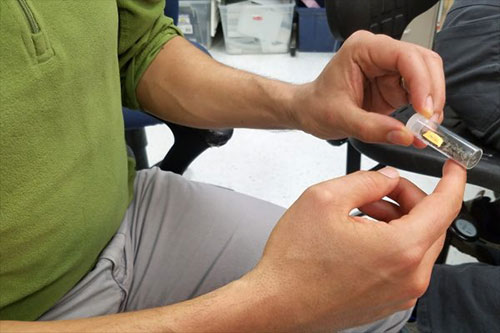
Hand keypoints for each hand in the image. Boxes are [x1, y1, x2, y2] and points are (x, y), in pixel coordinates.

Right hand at [243, 161, 464, 330]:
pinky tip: (359, 236)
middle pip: (431, 224)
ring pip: (416, 244)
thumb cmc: (294, 262)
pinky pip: (404, 264)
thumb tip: (387, 178)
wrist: (276, 304)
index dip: (452, 180)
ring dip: (397, 221)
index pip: (445, 206)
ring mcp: (399, 293)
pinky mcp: (387, 301)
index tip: (452, 168)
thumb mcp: (324, 199)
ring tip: (360, 213)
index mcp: (399, 248)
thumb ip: (365, 180)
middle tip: (378, 189)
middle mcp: (408, 277)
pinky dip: (391, 243)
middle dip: (408, 199)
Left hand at [292, 30, 445, 145]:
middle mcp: (379, 52)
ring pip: (427, 75)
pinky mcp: (394, 84)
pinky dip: (424, 109)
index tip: (424, 110)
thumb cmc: (316, 106)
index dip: (421, 82)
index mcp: (362, 48)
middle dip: (431, 93)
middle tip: (429, 122)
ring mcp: (389, 67)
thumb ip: (373, 128)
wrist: (308, 111)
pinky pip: (420, 92)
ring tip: (425, 127)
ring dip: (431, 101)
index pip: (404, 56)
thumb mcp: (341, 119)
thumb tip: (405, 136)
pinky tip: (419, 125)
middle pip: (424, 62)